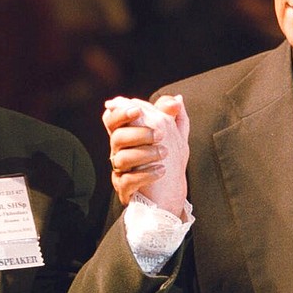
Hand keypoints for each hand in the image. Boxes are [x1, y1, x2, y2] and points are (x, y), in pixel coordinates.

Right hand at [103, 95, 189, 214]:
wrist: (170, 192)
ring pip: (121, 159)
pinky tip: (161, 170)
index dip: (121, 112)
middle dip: (139, 133)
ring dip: (145, 154)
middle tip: (161, 135)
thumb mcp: (175, 137)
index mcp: (129, 136)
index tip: (138, 110)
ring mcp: (121, 171)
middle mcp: (121, 152)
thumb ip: (174, 118)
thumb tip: (177, 99)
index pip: (115, 119)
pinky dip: (146, 174)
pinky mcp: (125, 189)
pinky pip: (128, 180)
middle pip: (117, 137)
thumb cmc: (168, 161)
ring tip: (165, 154)